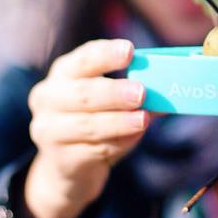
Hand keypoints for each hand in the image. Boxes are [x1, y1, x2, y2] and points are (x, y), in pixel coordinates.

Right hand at [19, 39, 148, 217]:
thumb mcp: (107, 100)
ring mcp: (50, 130)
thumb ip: (133, 91)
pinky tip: (134, 137)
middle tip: (141, 92)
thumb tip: (168, 88)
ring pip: (88, 124)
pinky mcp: (61, 159)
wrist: (66, 166)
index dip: (106, 54)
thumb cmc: (94, 119)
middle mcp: (49, 98)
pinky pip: (94, 150)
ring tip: (143, 119)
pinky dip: (117, 143)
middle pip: (83, 93)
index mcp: (64, 73)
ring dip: (119, 121)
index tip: (130, 50)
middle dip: (114, 92)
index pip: (84, 59)